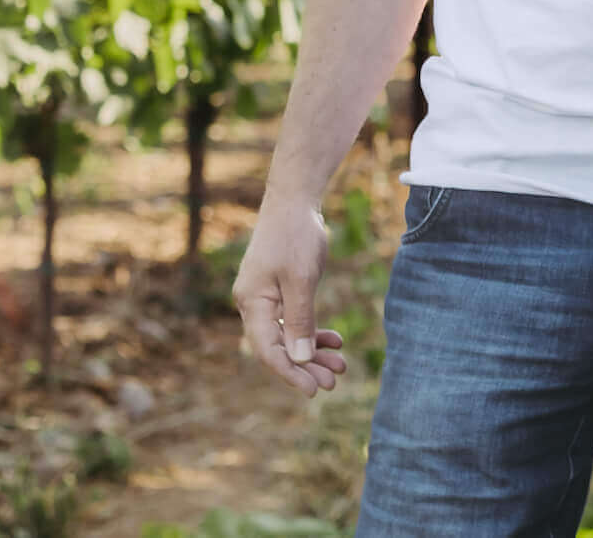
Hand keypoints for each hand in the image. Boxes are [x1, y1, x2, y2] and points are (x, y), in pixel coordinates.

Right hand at [232, 196, 351, 397]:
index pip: (268, 350)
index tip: (313, 390)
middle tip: (334, 381)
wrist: (294, 201)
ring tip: (340, 366)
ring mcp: (265, 298)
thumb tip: (300, 359)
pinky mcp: (279, 290)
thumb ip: (299, 319)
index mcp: (252, 303)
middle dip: (306, 367)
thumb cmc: (295, 236)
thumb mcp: (301, 278)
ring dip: (313, 352)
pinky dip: (313, 332)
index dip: (291, 373)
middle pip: (278, 347)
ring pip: (288, 336)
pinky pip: (294, 320)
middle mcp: (253, 304)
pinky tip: (334, 341)